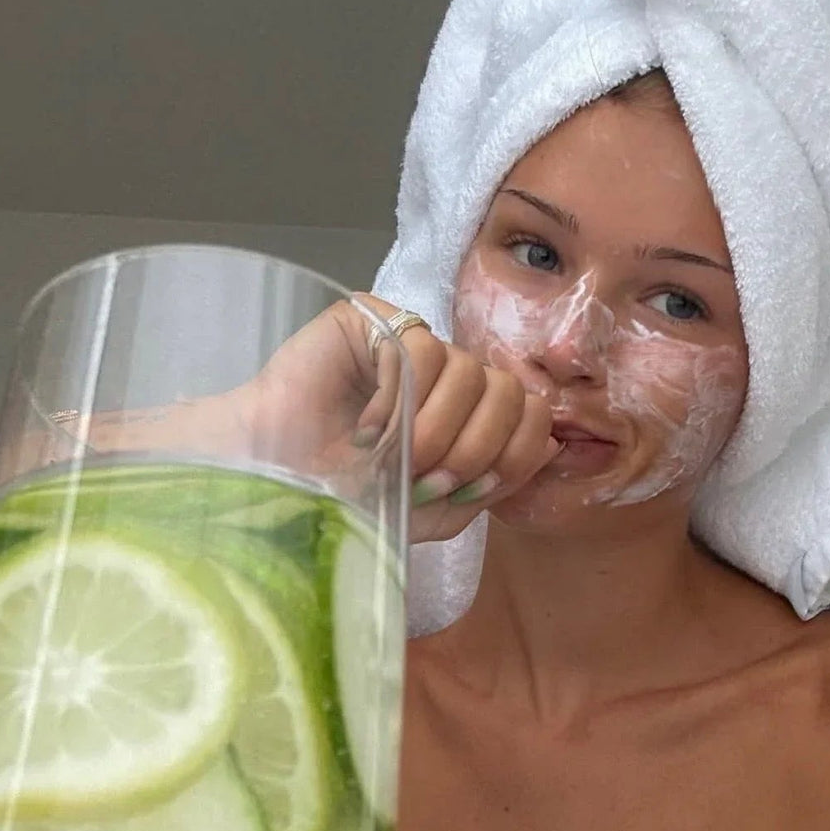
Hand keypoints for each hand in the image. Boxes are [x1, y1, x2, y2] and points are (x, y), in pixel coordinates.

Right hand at [354, 295, 560, 543]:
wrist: (276, 488)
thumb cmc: (349, 500)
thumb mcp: (435, 510)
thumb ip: (494, 482)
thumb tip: (553, 445)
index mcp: (469, 413)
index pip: (532, 413)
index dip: (515, 452)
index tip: (470, 487)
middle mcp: (448, 373)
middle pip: (508, 390)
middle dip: (476, 446)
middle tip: (428, 477)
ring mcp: (410, 342)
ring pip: (468, 370)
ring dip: (435, 429)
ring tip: (391, 458)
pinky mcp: (371, 320)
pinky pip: (418, 349)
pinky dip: (399, 400)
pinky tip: (368, 427)